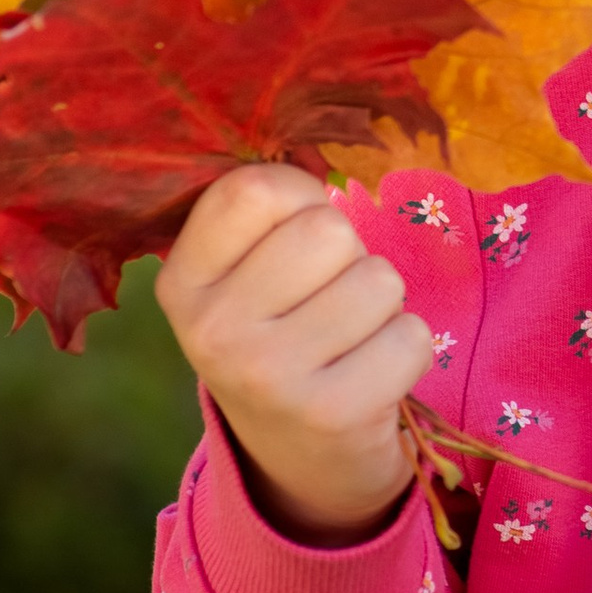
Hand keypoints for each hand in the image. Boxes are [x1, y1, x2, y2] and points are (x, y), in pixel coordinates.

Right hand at [156, 164, 430, 543]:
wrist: (299, 462)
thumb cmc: (282, 335)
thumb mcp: (242, 279)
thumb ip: (261, 213)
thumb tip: (318, 130)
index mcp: (180, 284)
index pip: (254, 188)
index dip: (300, 197)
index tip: (296, 234)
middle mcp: (211, 331)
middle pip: (328, 229)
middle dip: (348, 256)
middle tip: (326, 303)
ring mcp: (267, 377)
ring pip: (378, 279)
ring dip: (381, 305)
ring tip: (347, 341)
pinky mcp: (331, 413)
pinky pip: (411, 335)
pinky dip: (406, 349)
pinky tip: (370, 377)